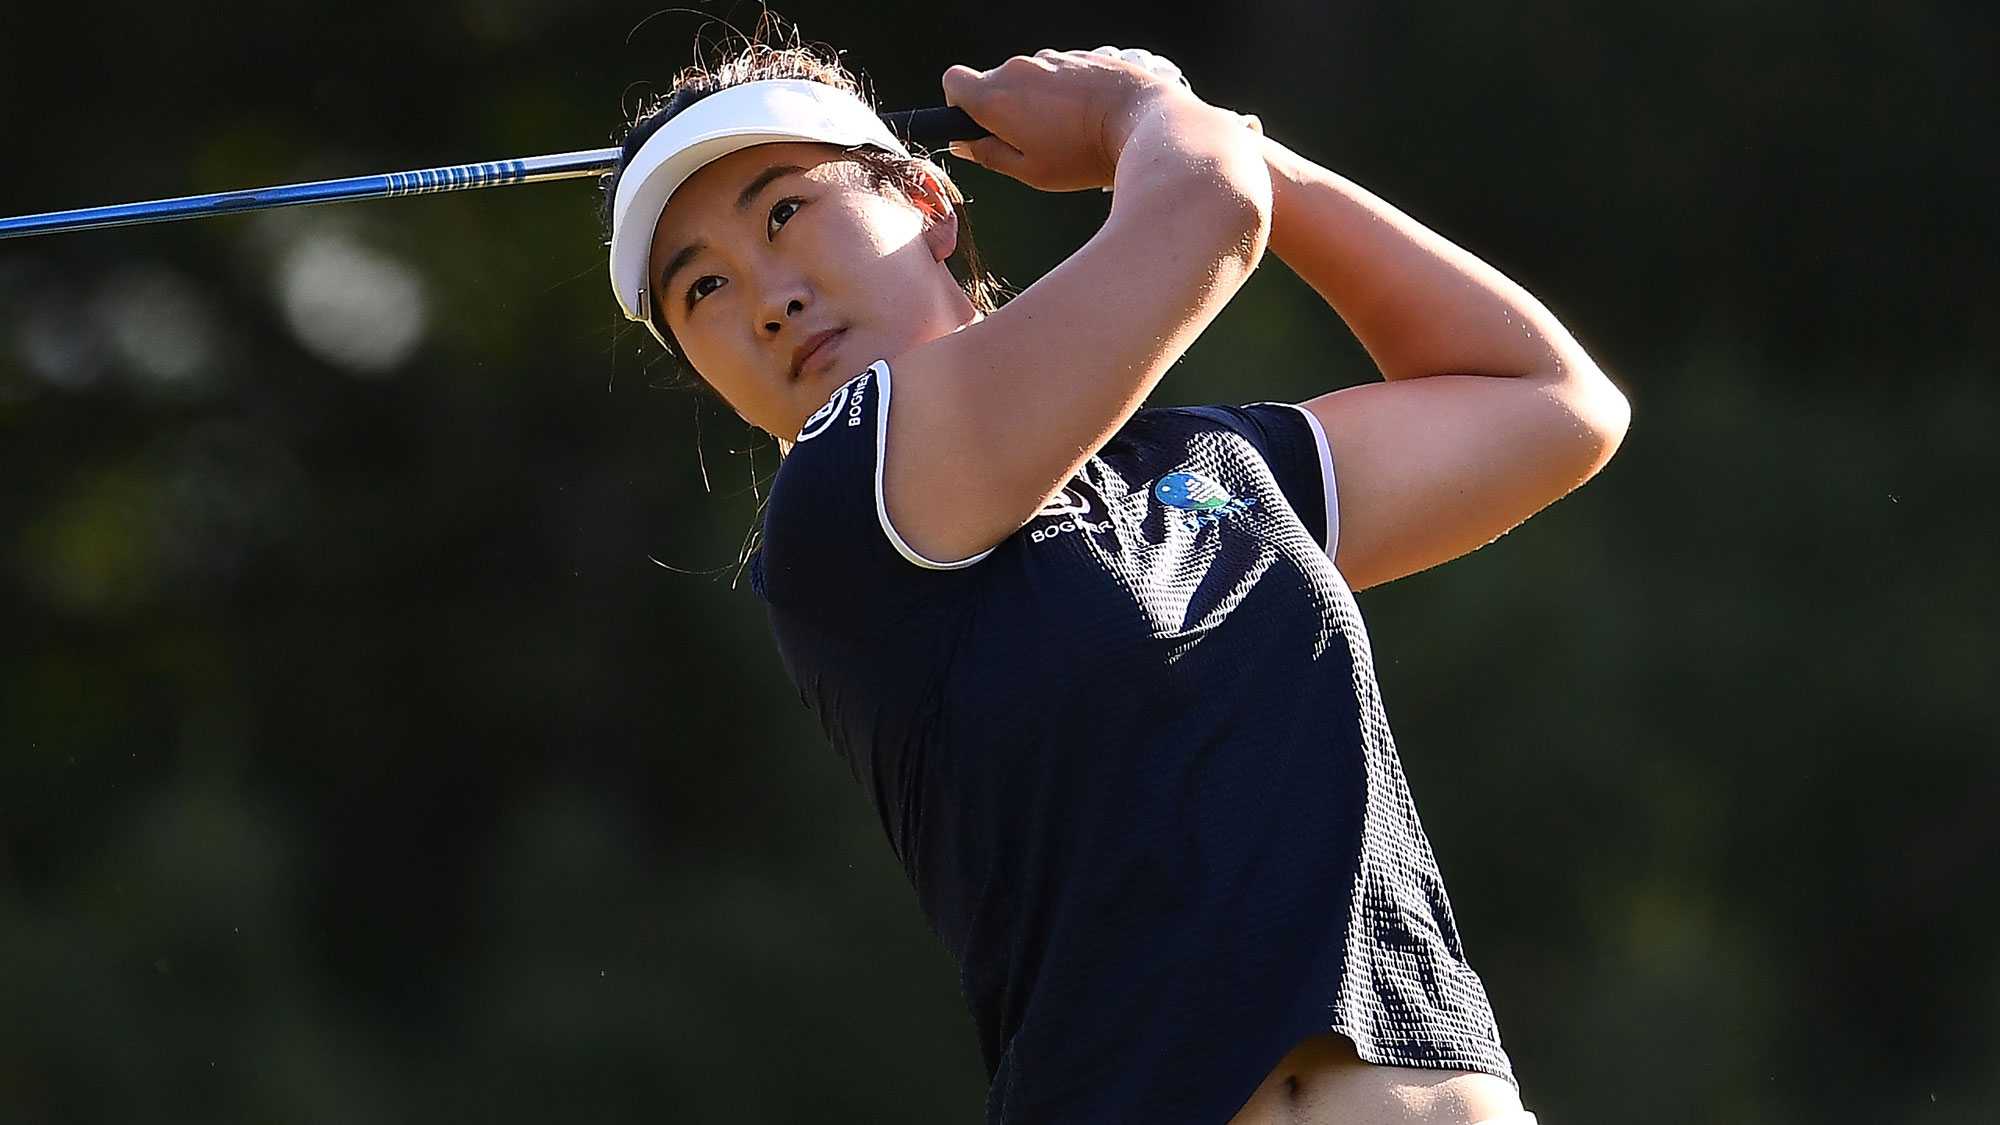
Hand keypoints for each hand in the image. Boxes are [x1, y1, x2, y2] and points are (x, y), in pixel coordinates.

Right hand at [941, 49, 1191, 191]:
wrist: (1141, 121)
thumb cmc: (1083, 154)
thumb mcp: (1031, 171)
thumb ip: (990, 155)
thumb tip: (965, 144)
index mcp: (997, 96)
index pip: (953, 81)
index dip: (961, 105)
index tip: (982, 126)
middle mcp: (1019, 68)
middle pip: (994, 82)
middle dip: (1004, 108)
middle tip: (1033, 142)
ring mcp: (1051, 58)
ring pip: (1029, 79)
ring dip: (1037, 101)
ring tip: (1069, 132)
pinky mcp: (1080, 56)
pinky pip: (1059, 73)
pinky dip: (1066, 93)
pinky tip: (1089, 116)